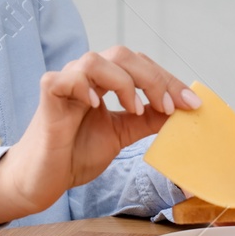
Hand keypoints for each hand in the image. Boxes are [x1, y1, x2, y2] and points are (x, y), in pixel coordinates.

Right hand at [0, 46, 200, 225]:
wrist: (43, 180)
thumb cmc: (75, 153)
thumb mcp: (122, 134)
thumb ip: (147, 119)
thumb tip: (181, 111)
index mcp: (104, 82)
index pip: (140, 66)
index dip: (167, 80)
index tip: (192, 103)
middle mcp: (85, 76)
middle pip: (122, 55)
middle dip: (153, 78)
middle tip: (170, 106)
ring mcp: (65, 83)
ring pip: (95, 60)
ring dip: (123, 82)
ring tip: (135, 109)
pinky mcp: (47, 95)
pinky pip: (65, 78)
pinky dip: (84, 86)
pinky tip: (97, 105)